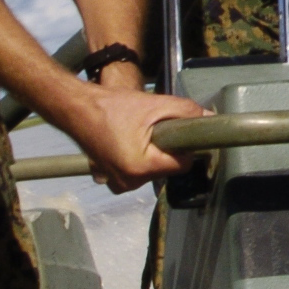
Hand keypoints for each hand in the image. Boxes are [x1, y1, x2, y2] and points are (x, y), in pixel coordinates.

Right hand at [66, 84, 200, 192]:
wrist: (77, 109)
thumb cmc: (111, 106)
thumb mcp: (155, 104)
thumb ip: (186, 112)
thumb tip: (211, 119)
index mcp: (140, 167)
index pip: (182, 165)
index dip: (184, 147)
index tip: (177, 133)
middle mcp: (128, 182)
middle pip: (167, 169)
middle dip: (166, 149)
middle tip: (152, 129)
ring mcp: (118, 184)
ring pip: (153, 171)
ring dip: (152, 154)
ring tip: (137, 133)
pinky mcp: (112, 180)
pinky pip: (137, 173)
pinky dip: (138, 159)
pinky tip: (128, 141)